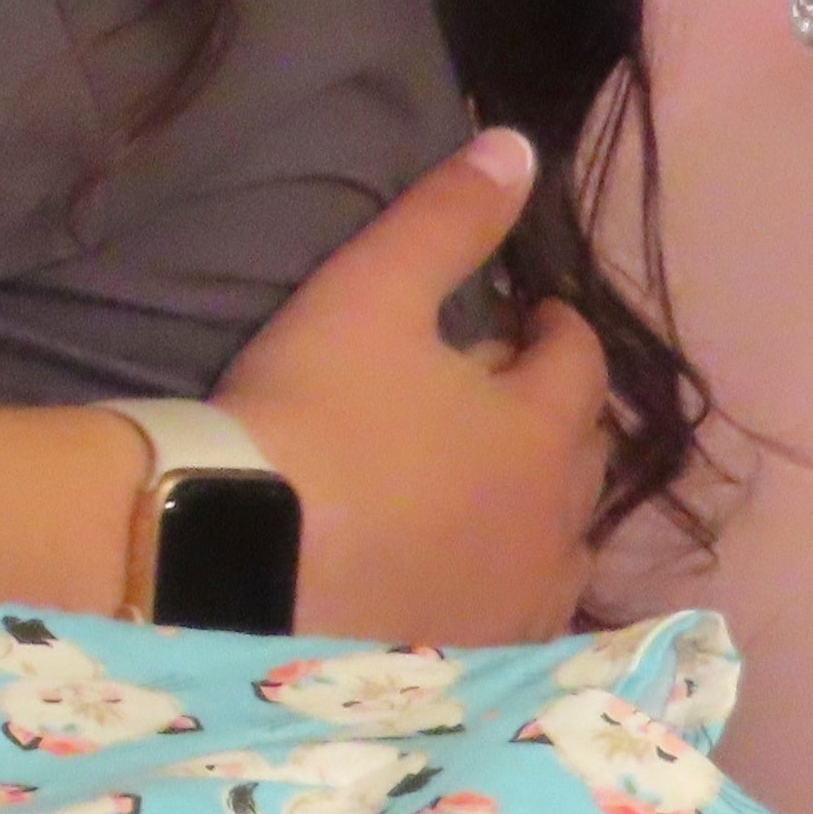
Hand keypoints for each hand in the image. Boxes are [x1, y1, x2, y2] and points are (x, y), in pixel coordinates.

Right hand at [218, 129, 606, 646]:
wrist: (231, 566)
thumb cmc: (306, 418)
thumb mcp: (368, 294)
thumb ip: (447, 217)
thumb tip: (517, 145)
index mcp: (539, 430)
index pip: (578, 362)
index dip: (554, 328)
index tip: (528, 315)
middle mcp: (552, 525)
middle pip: (581, 455)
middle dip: (555, 414)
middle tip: (505, 391)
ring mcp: (517, 607)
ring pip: (559, 544)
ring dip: (538, 504)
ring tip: (489, 488)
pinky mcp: (473, 668)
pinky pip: (517, 616)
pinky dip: (504, 581)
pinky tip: (463, 577)